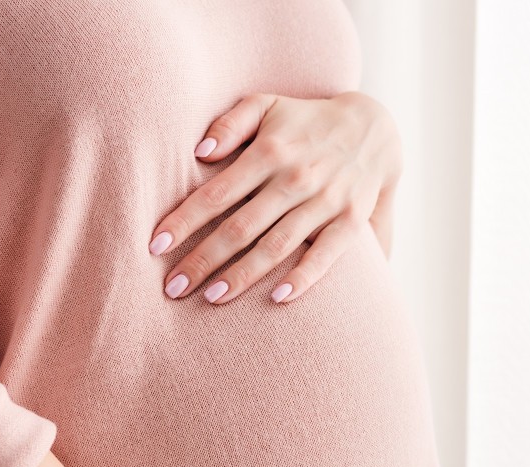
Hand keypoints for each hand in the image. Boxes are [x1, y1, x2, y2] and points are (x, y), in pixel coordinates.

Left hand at [149, 91, 402, 304]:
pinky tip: (278, 299)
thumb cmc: (305, 121)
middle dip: (203, 259)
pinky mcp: (351, 223)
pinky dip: (303, 278)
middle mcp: (296, 179)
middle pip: (240, 228)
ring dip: (243, 275)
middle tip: (173, 287)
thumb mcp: (267, 104)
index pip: (216, 194)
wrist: (373, 130)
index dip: (184, 221)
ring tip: (212, 298)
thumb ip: (231, 123)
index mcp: (270, 152)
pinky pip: (325, 256)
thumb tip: (200, 152)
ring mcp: (325, 203)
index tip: (155, 246)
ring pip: (276, 246)